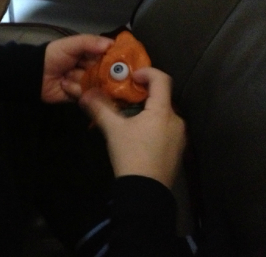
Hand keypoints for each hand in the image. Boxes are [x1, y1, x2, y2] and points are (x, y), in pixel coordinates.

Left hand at [42, 34, 112, 103]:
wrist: (36, 74)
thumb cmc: (54, 55)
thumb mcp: (71, 44)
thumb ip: (90, 42)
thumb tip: (111, 43)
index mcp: (93, 55)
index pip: (111, 59)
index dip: (116, 61)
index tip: (121, 63)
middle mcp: (93, 70)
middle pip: (107, 75)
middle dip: (98, 74)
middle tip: (86, 70)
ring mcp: (88, 84)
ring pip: (96, 86)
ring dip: (80, 80)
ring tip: (67, 75)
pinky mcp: (81, 97)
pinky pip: (86, 96)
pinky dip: (74, 90)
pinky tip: (64, 84)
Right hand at [79, 67, 185, 188]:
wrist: (145, 192)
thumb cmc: (130, 155)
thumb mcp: (113, 130)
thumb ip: (100, 109)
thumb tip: (85, 94)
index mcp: (163, 111)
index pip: (162, 79)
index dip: (147, 72)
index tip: (132, 77)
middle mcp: (176, 120)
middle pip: (162, 97)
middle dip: (144, 95)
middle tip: (126, 99)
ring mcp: (180, 136)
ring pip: (164, 114)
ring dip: (149, 111)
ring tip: (131, 120)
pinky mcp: (179, 150)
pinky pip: (167, 129)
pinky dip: (155, 126)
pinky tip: (140, 138)